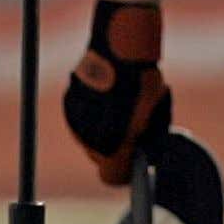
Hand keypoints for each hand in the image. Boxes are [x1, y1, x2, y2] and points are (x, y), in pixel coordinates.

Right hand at [63, 0, 170, 184]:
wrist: (119, 46)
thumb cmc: (142, 82)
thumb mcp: (155, 113)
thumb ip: (150, 140)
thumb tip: (146, 153)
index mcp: (111, 147)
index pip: (113, 177)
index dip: (126, 168)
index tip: (136, 155)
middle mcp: (87, 140)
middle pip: (100, 158)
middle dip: (115, 147)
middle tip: (131, 124)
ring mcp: (75, 121)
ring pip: (89, 136)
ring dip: (102, 128)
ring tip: (119, 102)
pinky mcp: (68, 103)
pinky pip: (81, 117)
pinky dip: (91, 110)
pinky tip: (105, 92)